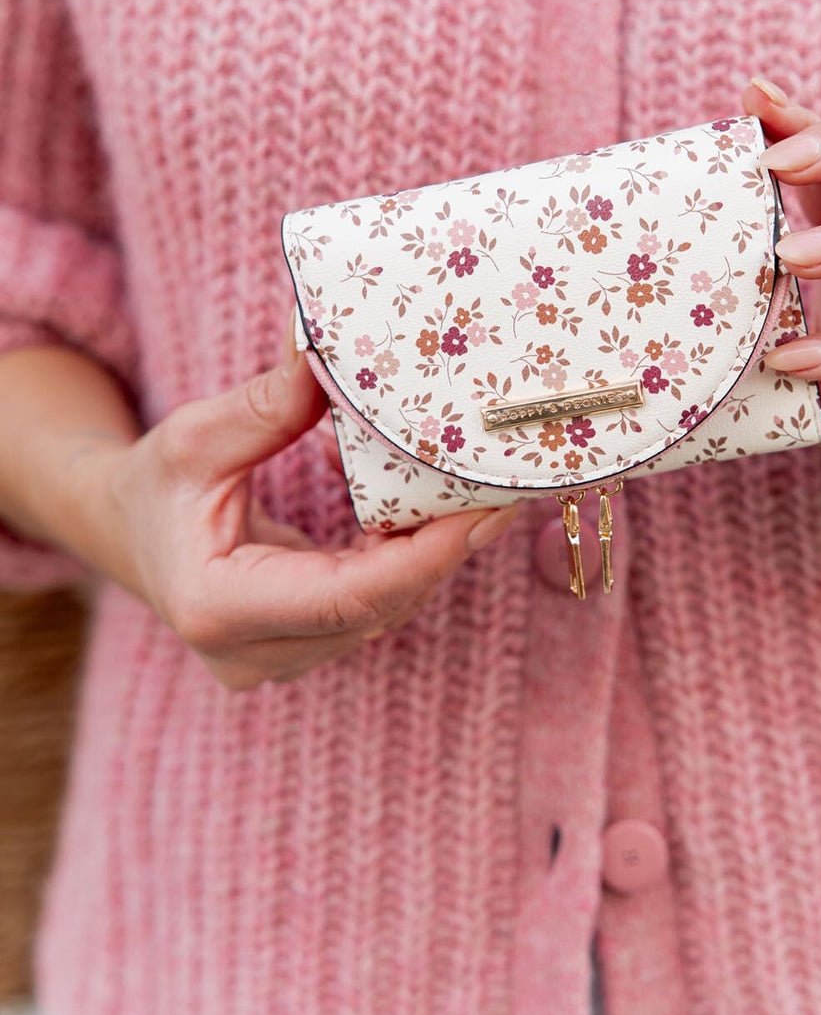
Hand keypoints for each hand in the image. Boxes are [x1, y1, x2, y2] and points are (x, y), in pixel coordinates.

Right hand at [71, 348, 518, 689]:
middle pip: (377, 607)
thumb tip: (327, 353)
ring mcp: (276, 661)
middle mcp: (252, 654)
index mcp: (219, 609)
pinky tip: (423, 508)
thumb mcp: (195, 436)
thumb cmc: (151, 484)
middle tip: (502, 490)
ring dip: (426, 551)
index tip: (481, 514)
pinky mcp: (298, 648)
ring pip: (383, 611)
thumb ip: (266, 407)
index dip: (425, 560)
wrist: (124, 533)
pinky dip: (401, 558)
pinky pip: (371, 606)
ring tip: (471, 488)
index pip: (348, 599)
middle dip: (444, 549)